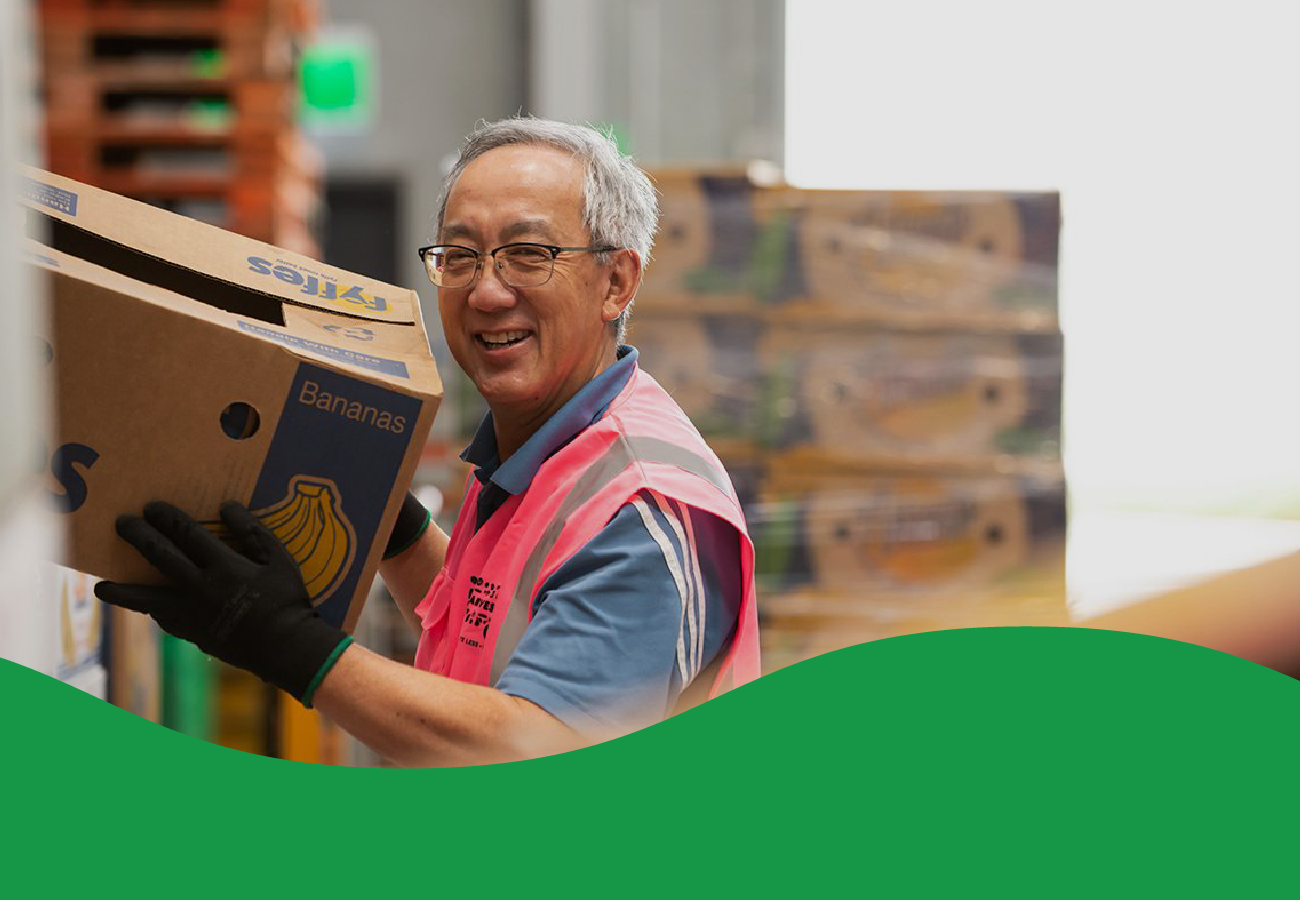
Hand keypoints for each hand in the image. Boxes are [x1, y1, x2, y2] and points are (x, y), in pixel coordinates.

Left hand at [94, 500, 351, 704]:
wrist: (285, 647)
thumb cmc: (287, 599)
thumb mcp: (279, 560)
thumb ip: (253, 532)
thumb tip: (227, 506)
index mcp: (224, 566)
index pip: (186, 533)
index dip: (166, 517)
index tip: (151, 506)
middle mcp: (199, 588)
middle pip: (159, 556)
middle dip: (138, 535)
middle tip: (123, 522)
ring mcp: (190, 614)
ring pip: (144, 598)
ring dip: (121, 589)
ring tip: (102, 584)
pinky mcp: (190, 633)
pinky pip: (161, 618)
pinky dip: (148, 609)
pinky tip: (142, 604)